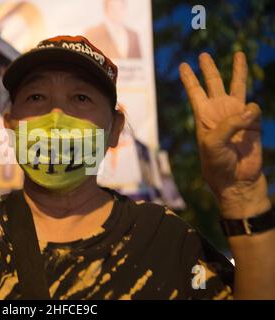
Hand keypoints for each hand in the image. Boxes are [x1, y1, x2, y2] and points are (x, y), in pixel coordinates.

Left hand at [179, 52, 269, 218]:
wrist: (236, 179)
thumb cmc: (217, 163)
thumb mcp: (214, 143)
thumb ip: (229, 123)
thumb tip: (248, 109)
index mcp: (204, 116)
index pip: (195, 92)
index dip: (189, 79)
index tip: (183, 65)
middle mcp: (219, 112)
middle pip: (213, 84)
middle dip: (209, 69)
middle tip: (203, 54)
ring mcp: (236, 115)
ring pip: (237, 87)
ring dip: (237, 71)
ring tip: (238, 54)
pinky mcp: (252, 122)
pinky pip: (254, 109)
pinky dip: (251, 113)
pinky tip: (248, 122)